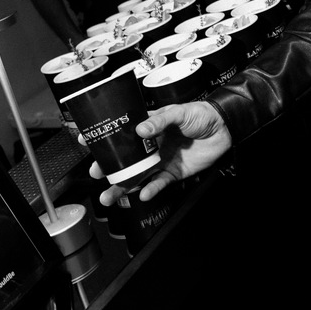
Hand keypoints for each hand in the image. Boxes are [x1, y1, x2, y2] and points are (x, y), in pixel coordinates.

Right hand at [91, 101, 232, 206]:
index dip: (104, 136)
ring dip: (122, 187)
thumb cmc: (200, 114)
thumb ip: (160, 120)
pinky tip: (142, 194)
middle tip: (96, 172)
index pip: (122, 132)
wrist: (224, 128)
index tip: (87, 140)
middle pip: (124, 159)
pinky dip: (150, 190)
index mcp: (148, 127)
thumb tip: (141, 130)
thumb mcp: (179, 112)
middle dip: (108, 168)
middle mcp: (150, 146)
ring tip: (107, 197)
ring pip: (136, 176)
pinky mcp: (173, 173)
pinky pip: (158, 184)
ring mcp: (160, 161)